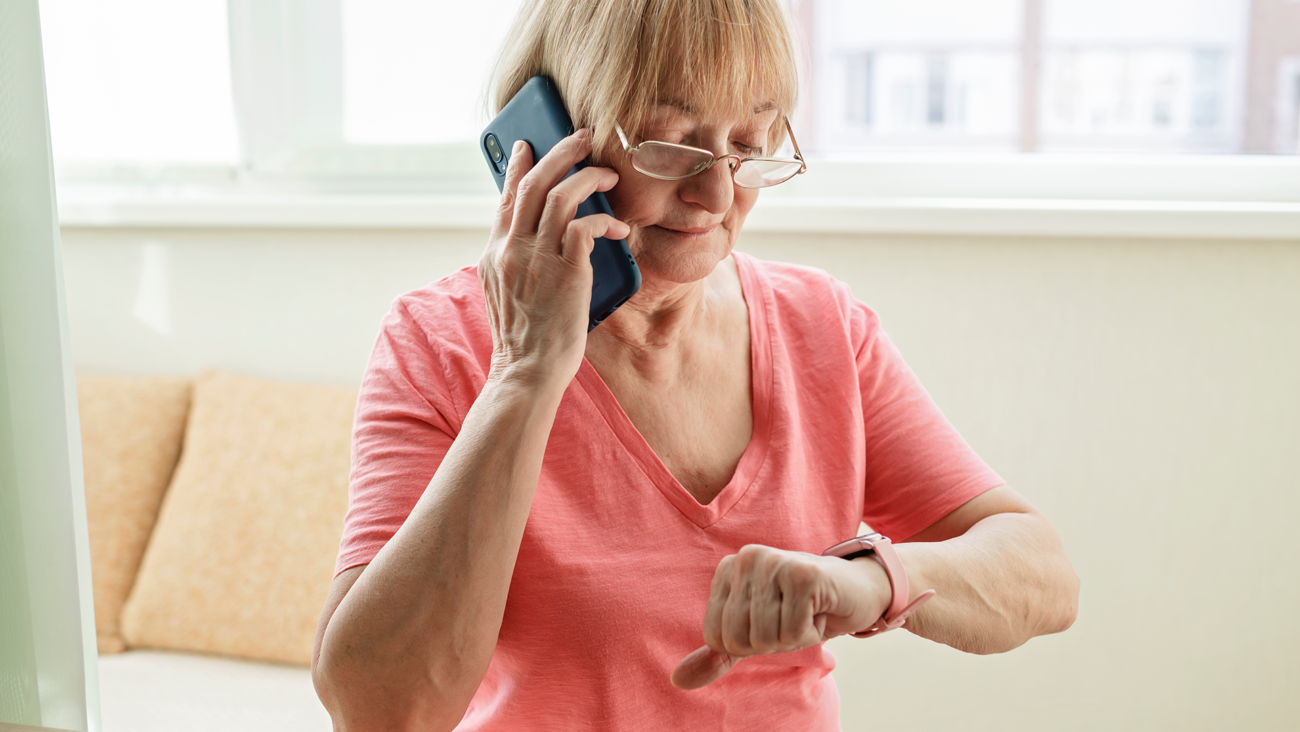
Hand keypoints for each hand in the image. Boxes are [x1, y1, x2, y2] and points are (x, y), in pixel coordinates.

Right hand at [478, 129, 629, 388]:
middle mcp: (511, 249)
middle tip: (583, 137)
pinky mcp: (565, 272)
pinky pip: (585, 226)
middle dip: (560, 153)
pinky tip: (618, 225)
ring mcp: (536, 259)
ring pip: (560, 196)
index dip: (518, 166)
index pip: (505, 197)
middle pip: (532, 183)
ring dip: (588, 178)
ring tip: (609, 175)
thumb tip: (537, 237)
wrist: (527, 371)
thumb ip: (516, 260)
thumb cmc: (525, 338)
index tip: (529, 144)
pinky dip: (605, 219)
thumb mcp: (507, 292)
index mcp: (494, 253)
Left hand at [671, 544, 892, 689]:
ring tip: (805, 612)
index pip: (716, 637)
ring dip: (793, 638)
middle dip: (771, 642)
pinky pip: (792, 633)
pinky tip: (820, 610)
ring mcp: (773, 561)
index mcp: (727, 569)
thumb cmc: (801, 612)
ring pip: (766, 637)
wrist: (856, 591)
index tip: (772, 622)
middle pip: (740, 638)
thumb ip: (717, 655)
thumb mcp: (754, 635)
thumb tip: (677, 680)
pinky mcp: (802, 573)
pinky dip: (811, 633)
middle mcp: (745, 558)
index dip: (748, 644)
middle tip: (792, 618)